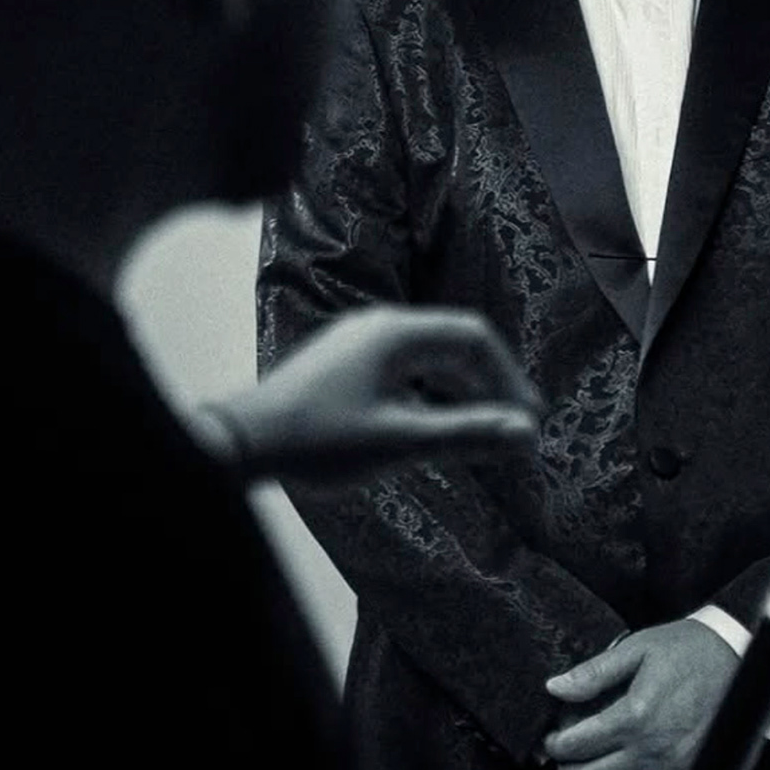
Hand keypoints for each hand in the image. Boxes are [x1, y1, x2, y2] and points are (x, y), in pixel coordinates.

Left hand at [198, 304, 540, 482]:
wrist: (240, 443)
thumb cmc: (319, 440)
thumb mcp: (400, 441)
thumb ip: (466, 434)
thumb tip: (526, 432)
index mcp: (397, 332)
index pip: (474, 337)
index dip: (509, 377)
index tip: (529, 419)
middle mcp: (380, 326)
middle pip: (453, 344)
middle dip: (489, 385)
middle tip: (516, 429)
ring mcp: (358, 342)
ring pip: (427, 359)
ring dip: (460, 391)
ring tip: (482, 431)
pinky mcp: (342, 363)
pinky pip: (402, 370)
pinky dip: (429, 394)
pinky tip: (432, 428)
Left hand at [542, 620, 740, 769]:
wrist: (740, 659)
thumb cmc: (689, 650)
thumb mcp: (638, 648)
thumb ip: (594, 672)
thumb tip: (555, 687)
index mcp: (635, 715)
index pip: (578, 743)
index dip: (556, 744)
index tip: (551, 741)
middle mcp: (652, 751)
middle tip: (563, 762)